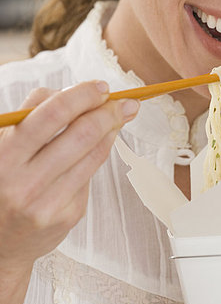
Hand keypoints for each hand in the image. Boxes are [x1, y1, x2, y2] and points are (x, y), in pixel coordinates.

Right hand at [0, 80, 138, 272]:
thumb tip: (82, 93)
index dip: (83, 95)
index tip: (101, 87)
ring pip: (93, 154)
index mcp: (4, 156)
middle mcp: (24, 183)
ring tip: (120, 117)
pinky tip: (98, 146)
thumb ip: (34, 114)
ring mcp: (48, 203)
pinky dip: (98, 154)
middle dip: (109, 112)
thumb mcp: (5, 143)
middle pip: (81, 133)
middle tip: (125, 102)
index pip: (53, 113)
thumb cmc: (3, 178)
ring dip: (113, 130)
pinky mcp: (66, 216)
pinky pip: (90, 174)